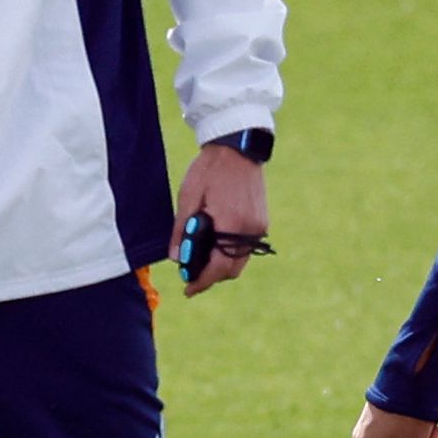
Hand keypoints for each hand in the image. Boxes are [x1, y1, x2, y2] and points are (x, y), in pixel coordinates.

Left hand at [175, 143, 269, 295]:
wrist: (238, 148)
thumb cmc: (210, 169)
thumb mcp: (188, 197)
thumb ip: (181, 228)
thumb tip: (176, 257)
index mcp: (232, 224)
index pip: (219, 267)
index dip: (202, 282)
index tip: (188, 290)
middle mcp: (250, 230)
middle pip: (232, 269)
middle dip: (211, 276)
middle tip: (192, 274)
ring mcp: (259, 226)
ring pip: (240, 260)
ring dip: (222, 264)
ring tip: (202, 257)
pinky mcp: (261, 221)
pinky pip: (246, 247)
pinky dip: (231, 252)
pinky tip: (216, 243)